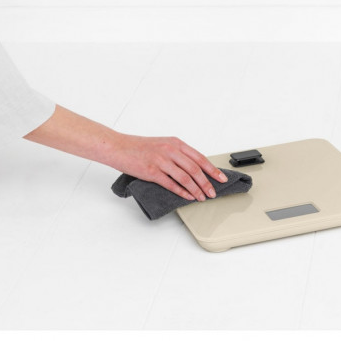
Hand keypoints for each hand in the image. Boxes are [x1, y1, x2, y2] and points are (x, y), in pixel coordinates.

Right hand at [110, 135, 227, 201]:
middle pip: (195, 169)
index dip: (212, 169)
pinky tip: (188, 197)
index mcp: (175, 143)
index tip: (221, 178)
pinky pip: (171, 184)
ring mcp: (161, 161)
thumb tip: (194, 168)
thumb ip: (178, 154)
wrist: (118, 147)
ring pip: (186, 178)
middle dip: (207, 183)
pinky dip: (182, 192)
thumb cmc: (139, 147)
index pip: (200, 157)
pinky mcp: (152, 171)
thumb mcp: (163, 145)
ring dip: (196, 189)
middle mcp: (170, 150)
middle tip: (213, 192)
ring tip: (202, 197)